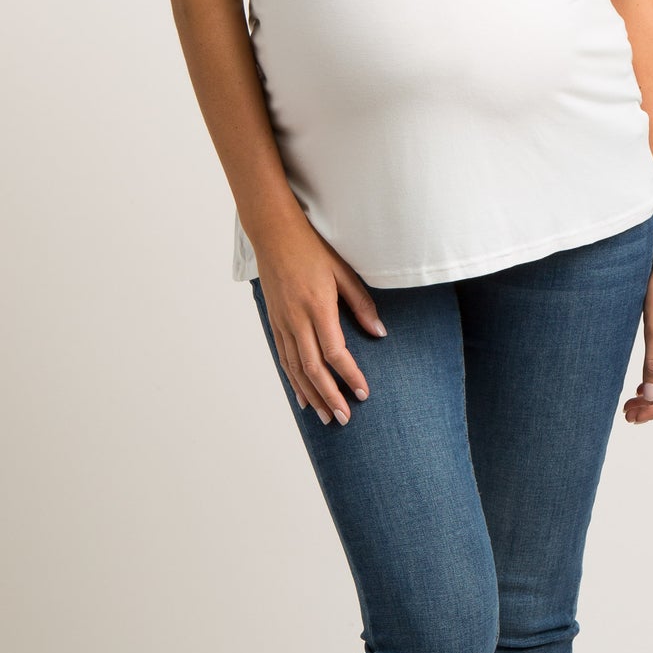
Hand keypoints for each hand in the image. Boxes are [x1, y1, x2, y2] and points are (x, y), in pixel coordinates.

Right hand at [251, 218, 386, 425]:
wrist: (273, 234)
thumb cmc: (312, 249)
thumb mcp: (343, 271)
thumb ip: (362, 304)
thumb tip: (379, 333)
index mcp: (318, 306)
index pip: (335, 352)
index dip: (349, 375)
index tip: (362, 393)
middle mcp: (297, 319)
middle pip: (313, 368)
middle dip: (329, 397)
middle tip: (344, 419)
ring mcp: (282, 322)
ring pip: (295, 368)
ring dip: (311, 396)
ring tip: (325, 418)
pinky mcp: (274, 322)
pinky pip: (284, 359)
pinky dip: (293, 381)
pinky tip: (302, 398)